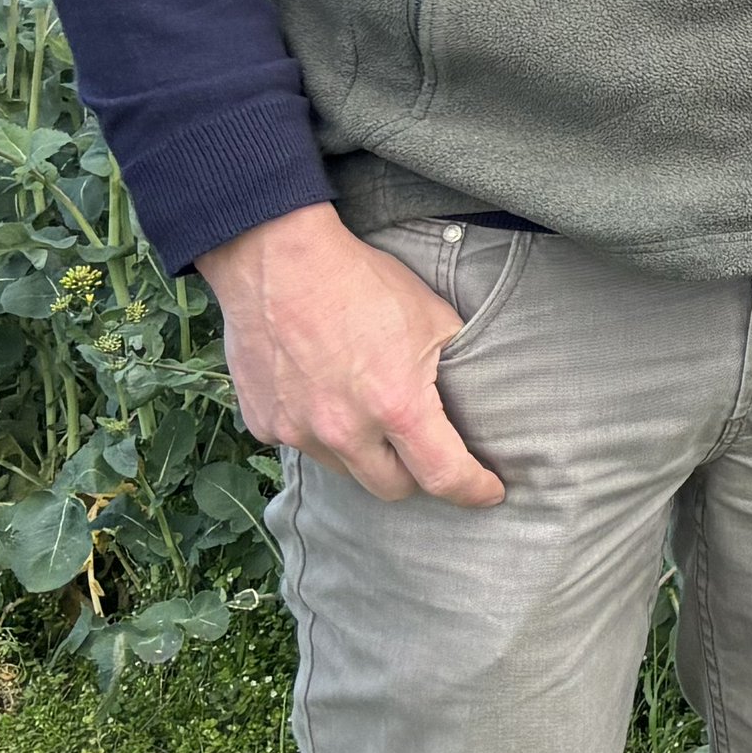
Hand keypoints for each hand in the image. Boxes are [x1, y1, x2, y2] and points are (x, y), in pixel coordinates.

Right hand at [196, 205, 501, 507]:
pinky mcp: (263, 423)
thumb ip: (451, 365)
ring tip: (371, 412)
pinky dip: (321, 432)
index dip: (473, 489)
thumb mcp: (434, 316)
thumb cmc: (363, 282)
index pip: (443, 475)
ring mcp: (298, 431)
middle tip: (427, 450)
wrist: (279, 260)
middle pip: (391, 488)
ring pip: (345, 469)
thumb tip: (468, 393)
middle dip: (416, 476)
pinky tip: (326, 395)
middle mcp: (345, 430)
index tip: (488, 492)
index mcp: (397, 406)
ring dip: (365, 453)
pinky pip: (303, 444)